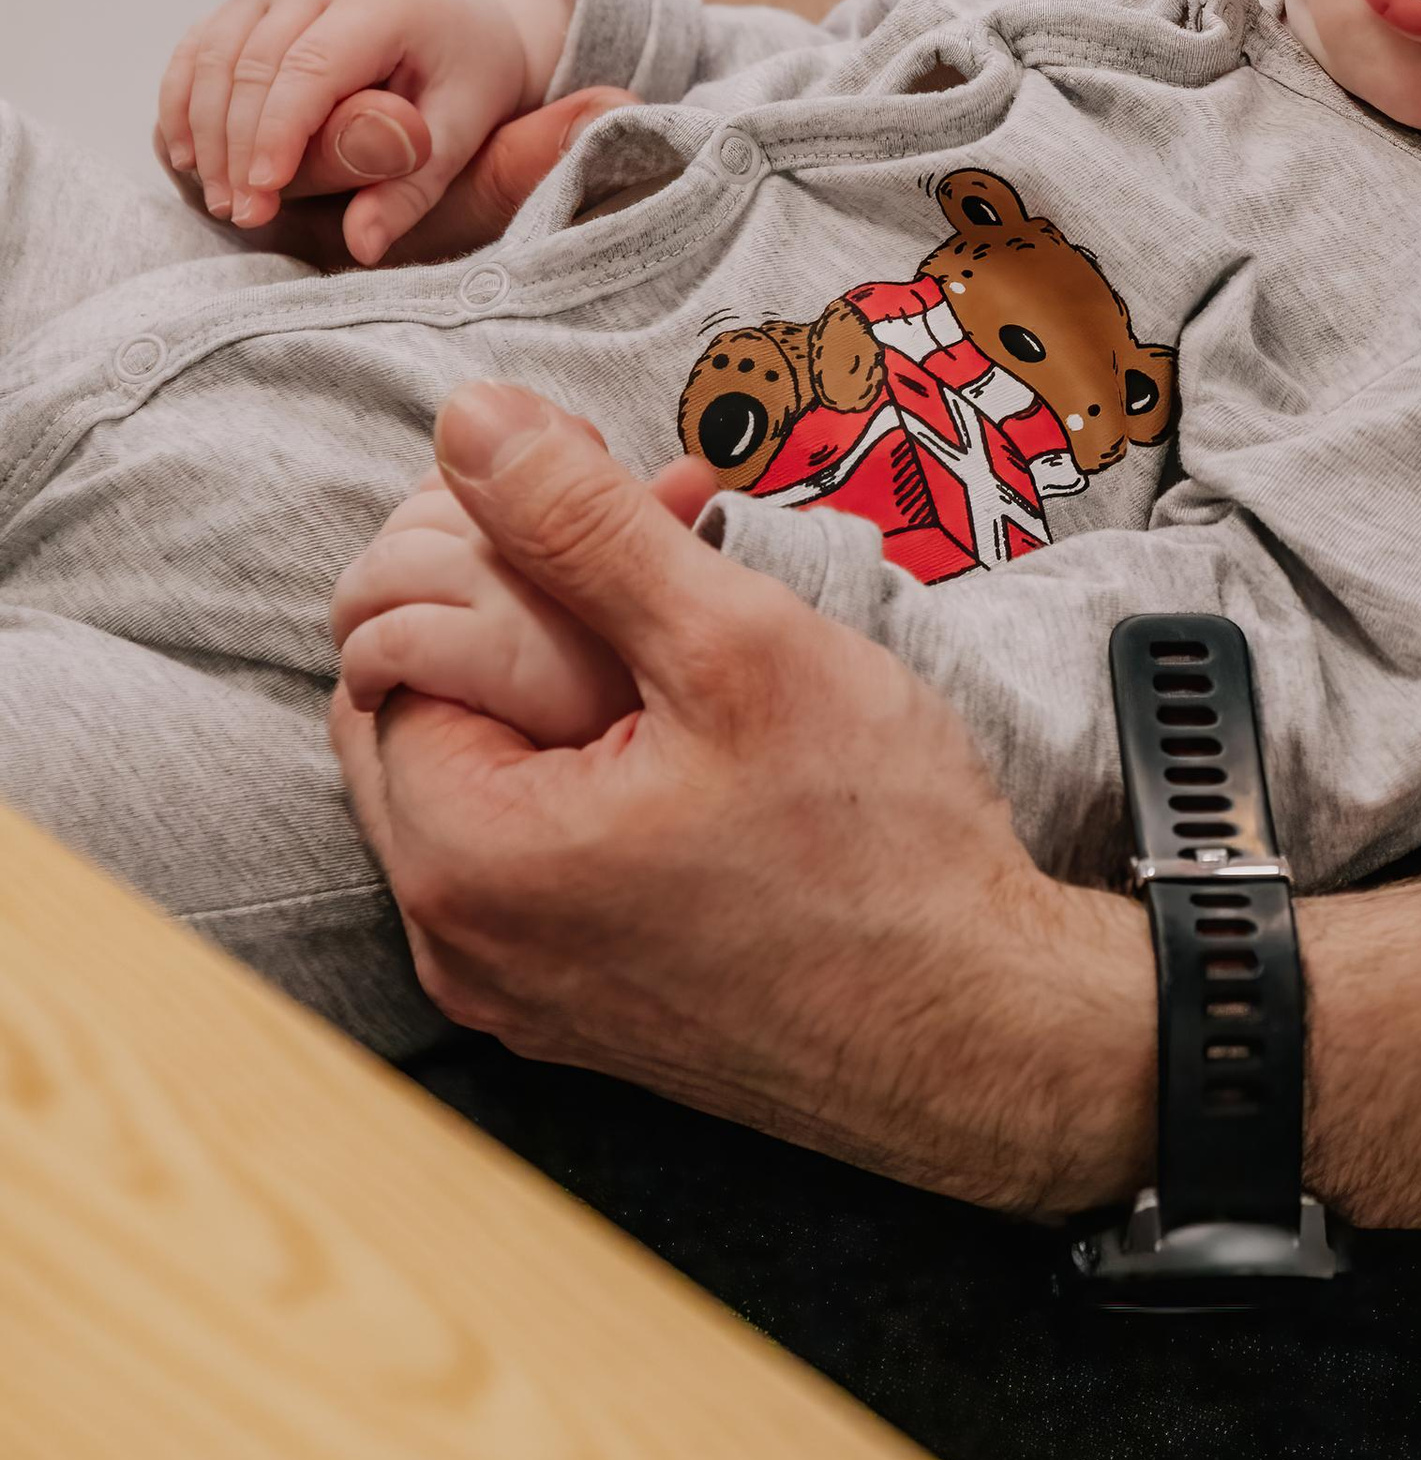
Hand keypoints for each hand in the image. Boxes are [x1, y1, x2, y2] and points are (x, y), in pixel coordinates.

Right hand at [214, 0, 576, 250]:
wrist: (466, 26)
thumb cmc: (468, 83)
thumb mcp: (460, 133)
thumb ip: (412, 185)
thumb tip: (362, 245)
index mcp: (388, 0)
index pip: (312, 66)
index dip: (278, 132)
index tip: (262, 195)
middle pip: (253, 60)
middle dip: (236, 143)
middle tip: (242, 214)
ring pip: (214, 51)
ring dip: (202, 128)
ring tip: (220, 198)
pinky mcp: (254, 0)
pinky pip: (200, 46)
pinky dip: (183, 101)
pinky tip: (188, 157)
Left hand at [329, 384, 1152, 1210]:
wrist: (991, 1036)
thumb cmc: (879, 854)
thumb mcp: (734, 647)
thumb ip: (583, 526)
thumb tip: (470, 422)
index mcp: (467, 862)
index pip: (391, 647)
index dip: (490, 542)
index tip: (602, 484)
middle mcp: (465, 945)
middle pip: (428, 714)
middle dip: (524, 593)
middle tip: (650, 521)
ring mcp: (523, 987)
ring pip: (491, 777)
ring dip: (567, 667)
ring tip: (693, 593)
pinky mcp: (587, 1006)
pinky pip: (543, 852)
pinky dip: (595, 759)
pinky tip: (702, 702)